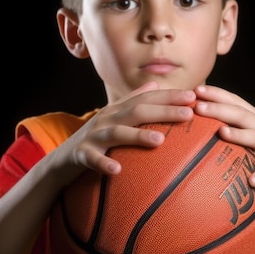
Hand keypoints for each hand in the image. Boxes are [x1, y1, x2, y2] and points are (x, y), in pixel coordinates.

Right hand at [56, 82, 195, 181]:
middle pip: (137, 111)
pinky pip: (93, 158)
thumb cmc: (95, 139)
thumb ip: (133, 100)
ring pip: (117, 132)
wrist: (61, 159)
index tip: (193, 96)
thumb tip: (155, 83)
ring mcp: (93, 136)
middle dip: (163, 110)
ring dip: (138, 135)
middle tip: (188, 113)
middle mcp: (107, 119)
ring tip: (160, 140)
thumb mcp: (114, 117)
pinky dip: (104, 163)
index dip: (169, 96)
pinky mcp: (81, 154)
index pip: (146, 99)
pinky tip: (117, 170)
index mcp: (118, 110)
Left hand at [194, 84, 254, 194]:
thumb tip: (198, 120)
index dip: (216, 93)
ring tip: (221, 132)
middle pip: (240, 114)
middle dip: (219, 109)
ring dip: (238, 134)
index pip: (234, 101)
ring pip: (254, 137)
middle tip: (199, 107)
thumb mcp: (249, 133)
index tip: (197, 89)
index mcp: (254, 117)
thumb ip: (230, 125)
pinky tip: (251, 180)